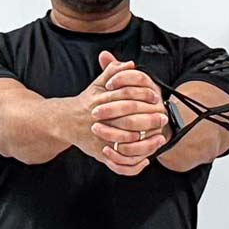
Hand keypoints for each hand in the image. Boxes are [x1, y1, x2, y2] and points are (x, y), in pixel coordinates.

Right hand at [76, 51, 167, 175]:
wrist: (65, 121)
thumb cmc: (86, 102)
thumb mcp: (97, 85)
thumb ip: (112, 72)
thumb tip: (129, 63)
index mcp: (101, 103)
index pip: (126, 99)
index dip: (143, 98)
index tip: (157, 98)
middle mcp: (100, 122)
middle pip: (128, 122)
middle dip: (148, 120)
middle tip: (163, 118)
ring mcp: (100, 140)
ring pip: (125, 144)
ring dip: (145, 143)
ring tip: (159, 138)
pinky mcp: (100, 154)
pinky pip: (118, 164)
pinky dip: (133, 165)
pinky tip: (145, 160)